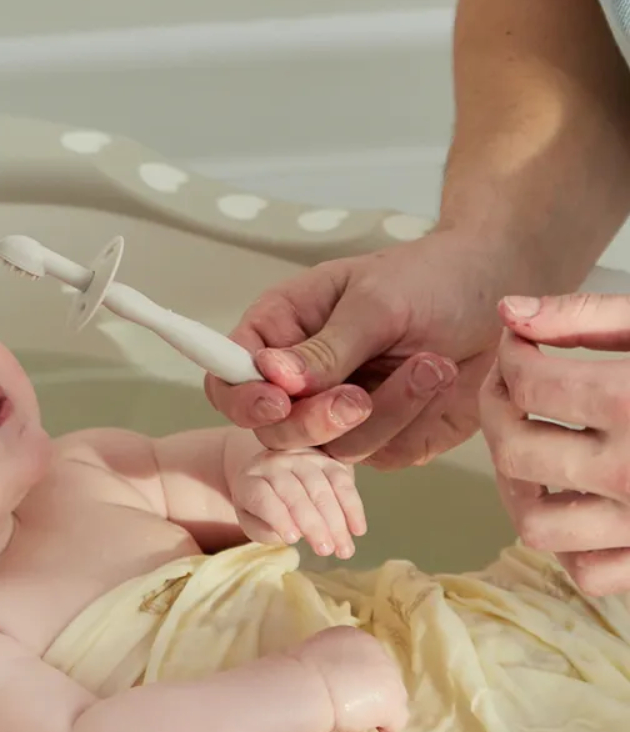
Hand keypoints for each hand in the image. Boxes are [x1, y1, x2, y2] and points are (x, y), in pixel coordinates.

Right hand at [205, 230, 525, 468]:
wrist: (502, 297)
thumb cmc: (433, 278)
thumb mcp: (377, 301)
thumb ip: (325, 347)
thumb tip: (270, 375)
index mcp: (280, 332)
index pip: (229, 378)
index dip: (241, 398)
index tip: (276, 401)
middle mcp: (301, 381)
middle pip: (272, 428)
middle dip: (315, 420)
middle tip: (357, 398)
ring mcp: (339, 415)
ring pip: (330, 448)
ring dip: (384, 412)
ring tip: (430, 365)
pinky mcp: (383, 439)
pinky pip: (380, 453)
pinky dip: (412, 420)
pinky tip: (438, 379)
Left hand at [232, 448, 366, 558]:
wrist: (270, 471)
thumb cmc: (260, 505)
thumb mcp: (251, 520)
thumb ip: (264, 529)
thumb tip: (294, 534)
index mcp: (250, 479)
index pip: (263, 498)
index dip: (278, 518)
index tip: (292, 540)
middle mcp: (274, 463)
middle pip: (295, 494)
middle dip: (314, 525)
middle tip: (326, 550)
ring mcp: (301, 458)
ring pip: (322, 488)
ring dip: (337, 521)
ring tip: (344, 549)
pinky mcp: (326, 459)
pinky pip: (342, 482)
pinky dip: (352, 507)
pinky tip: (358, 530)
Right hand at [288, 627, 409, 731]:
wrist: (303, 686)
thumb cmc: (297, 672)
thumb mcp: (311, 656)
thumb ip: (327, 662)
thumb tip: (326, 678)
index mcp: (355, 637)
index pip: (365, 661)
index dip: (354, 679)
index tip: (337, 691)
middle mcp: (378, 652)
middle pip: (381, 679)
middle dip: (367, 694)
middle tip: (345, 709)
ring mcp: (390, 678)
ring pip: (390, 701)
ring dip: (374, 712)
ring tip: (352, 724)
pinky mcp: (392, 705)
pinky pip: (393, 724)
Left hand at [479, 292, 629, 594]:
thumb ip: (589, 316)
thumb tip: (509, 312)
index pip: (528, 385)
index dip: (512, 359)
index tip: (521, 348)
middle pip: (518, 455)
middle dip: (499, 416)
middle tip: (511, 392)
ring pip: (539, 526)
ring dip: (523, 490)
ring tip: (536, 451)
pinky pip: (590, 572)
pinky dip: (573, 545)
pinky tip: (582, 502)